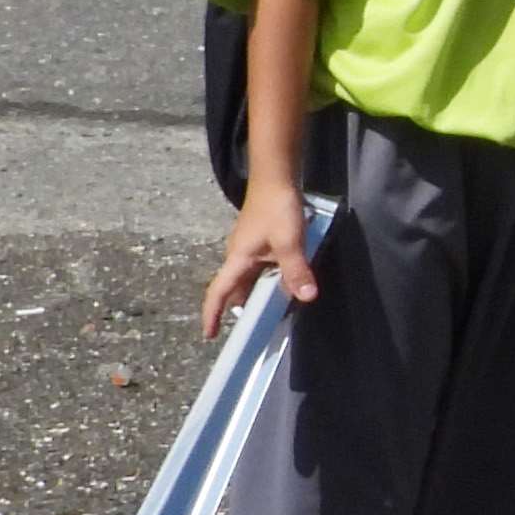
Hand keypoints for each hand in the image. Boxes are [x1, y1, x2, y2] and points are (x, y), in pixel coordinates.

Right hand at [201, 182, 317, 339]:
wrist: (275, 178)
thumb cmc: (278, 209)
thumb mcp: (290, 242)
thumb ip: (296, 270)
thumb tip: (306, 297)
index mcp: (237, 259)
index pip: (218, 292)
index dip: (211, 315)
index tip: (209, 335)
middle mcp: (238, 256)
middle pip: (234, 289)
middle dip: (239, 309)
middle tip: (251, 329)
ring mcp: (248, 248)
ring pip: (248, 279)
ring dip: (255, 294)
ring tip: (270, 312)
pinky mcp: (259, 241)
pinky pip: (259, 268)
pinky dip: (266, 281)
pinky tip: (283, 284)